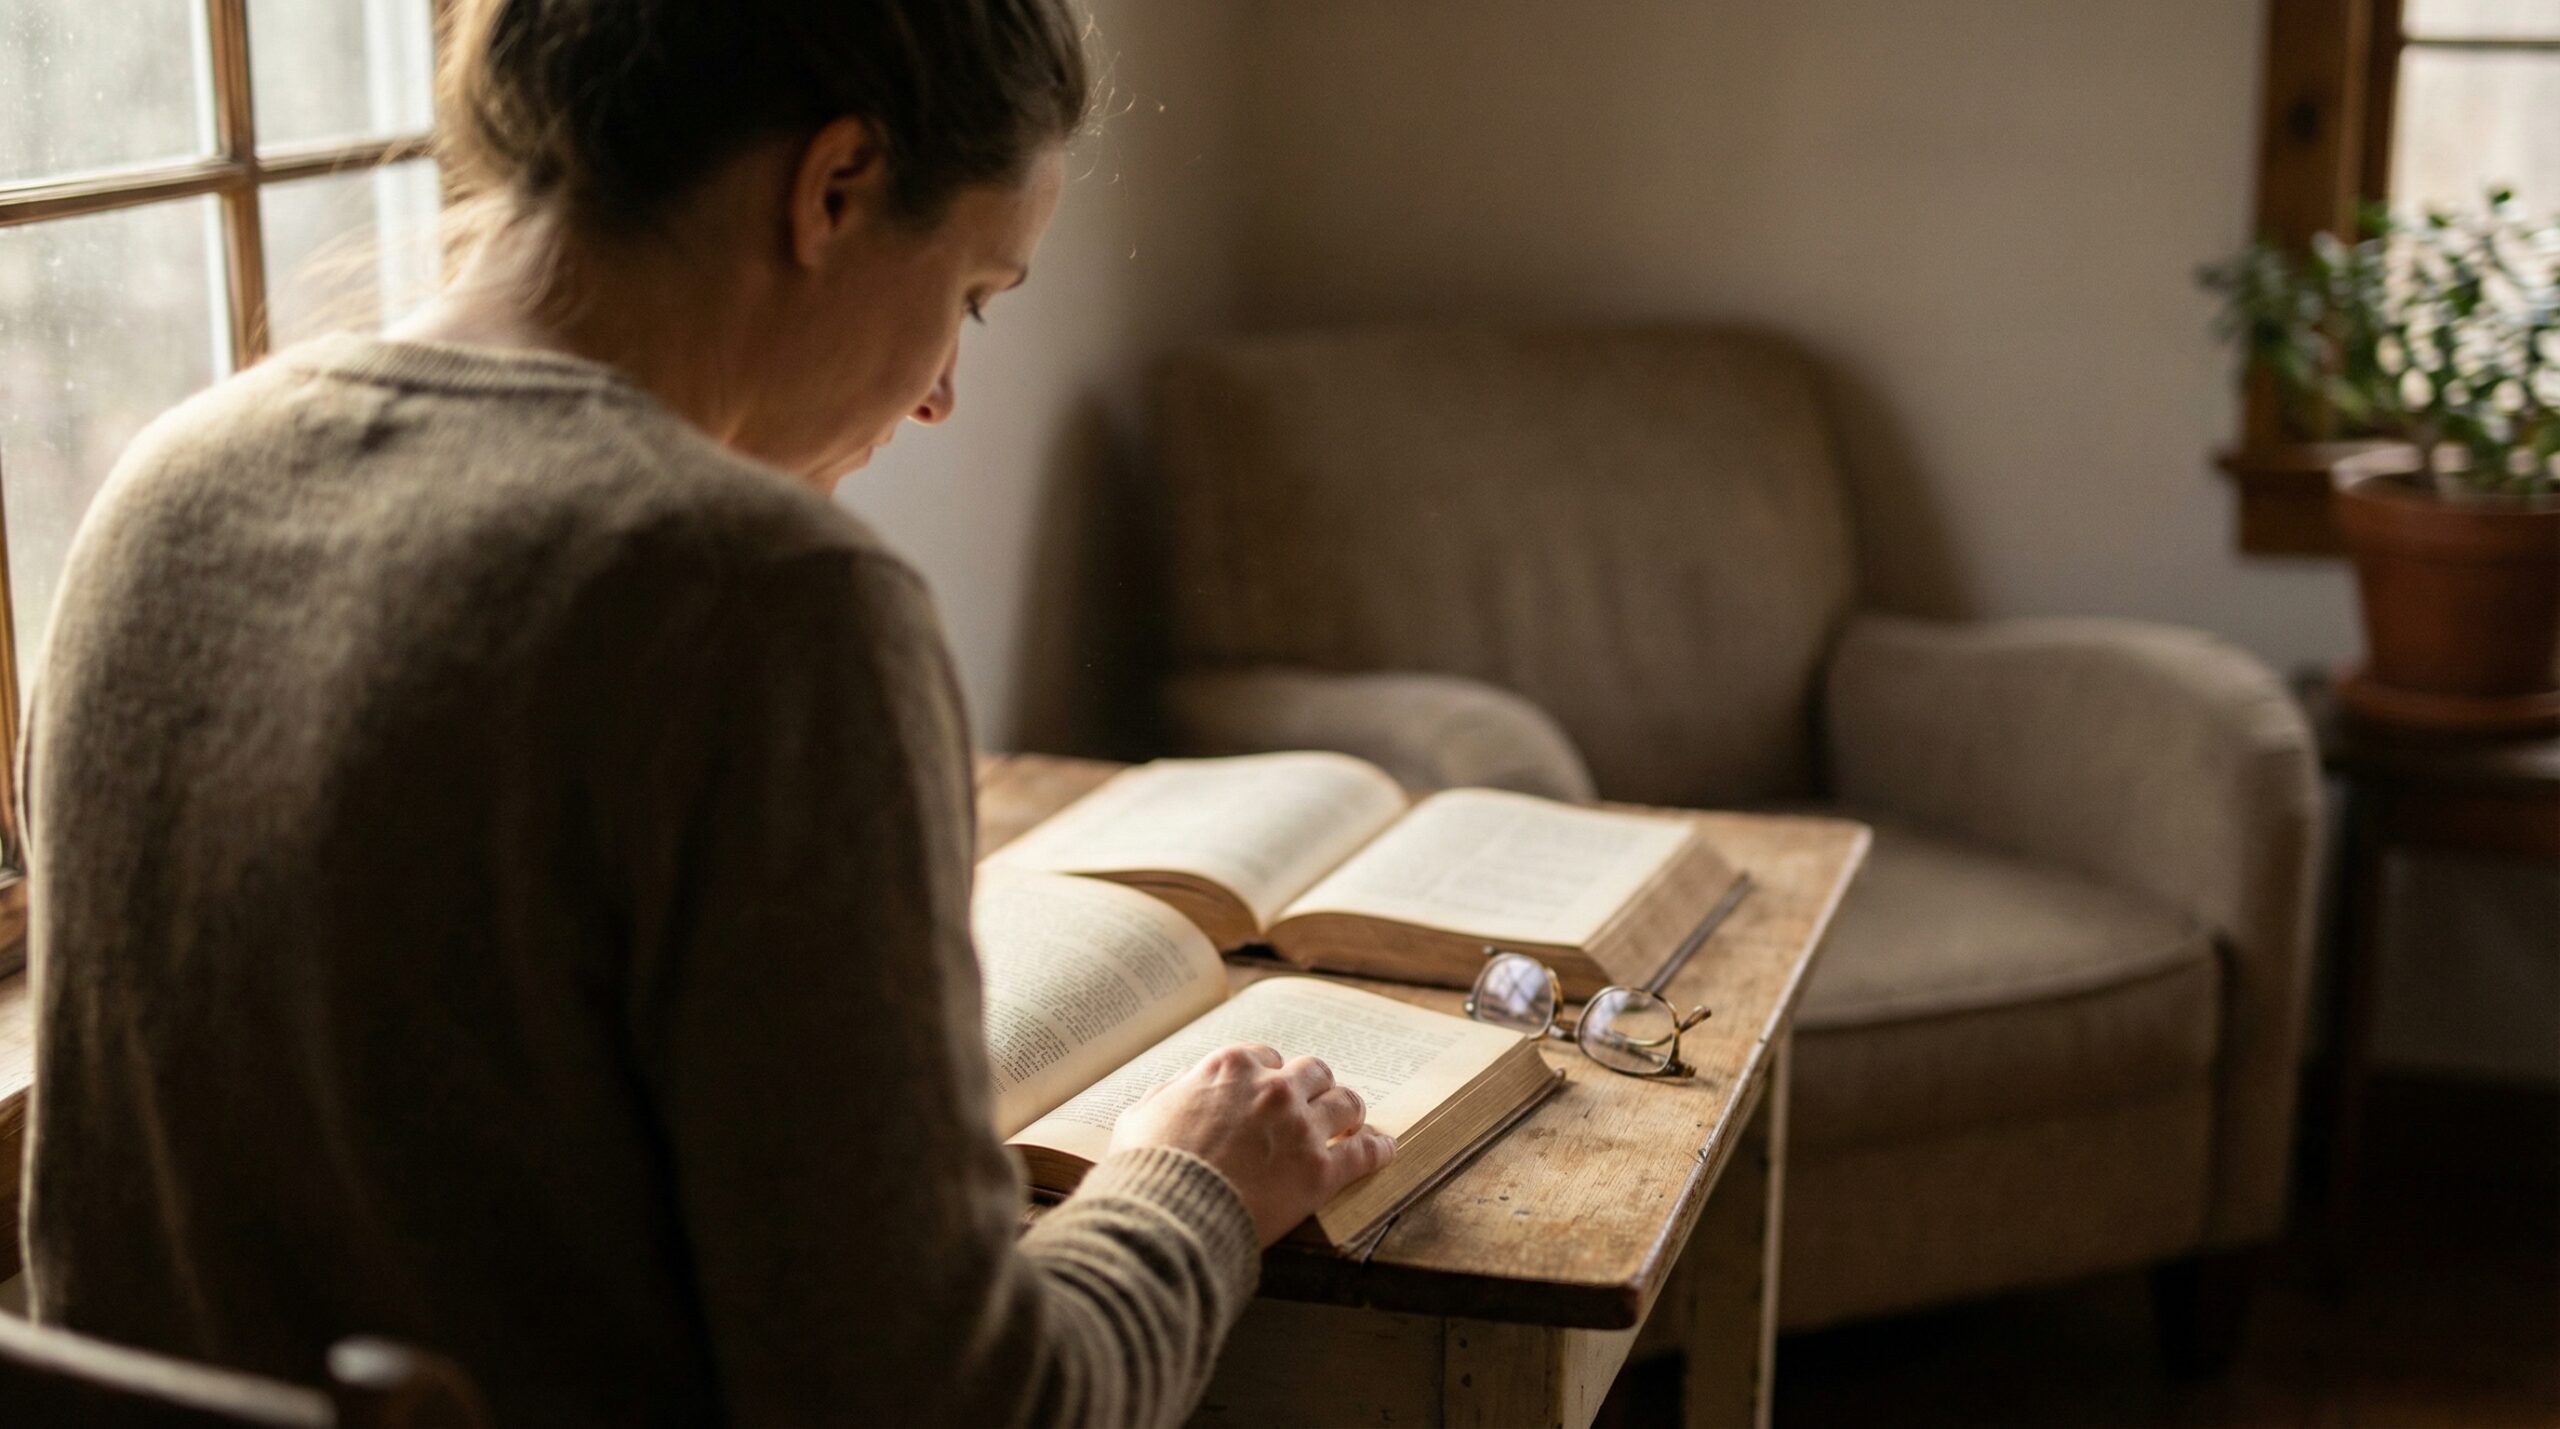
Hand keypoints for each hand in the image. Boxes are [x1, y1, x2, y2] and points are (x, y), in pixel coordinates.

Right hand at [1109, 1044, 1396, 1245]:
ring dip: (1350, 1110)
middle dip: (1315, 1086)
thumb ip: (1166, 1095)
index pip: (1266, 1057)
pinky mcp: (1321, 1171)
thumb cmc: (1147, 1168)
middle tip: (1316, 1102)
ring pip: (1346, 1102)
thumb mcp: (1140, 1116)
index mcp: (1229, 1067)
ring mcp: (1301, 1128)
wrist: (1168, 1215)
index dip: (1271, 1074)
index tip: (1272, 1089)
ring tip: (1353, 1121)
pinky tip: (1384, 1149)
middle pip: (1313, 1073)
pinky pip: (1365, 1151)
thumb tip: (1174, 1092)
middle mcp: (1272, 1088)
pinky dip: (1378, 1148)